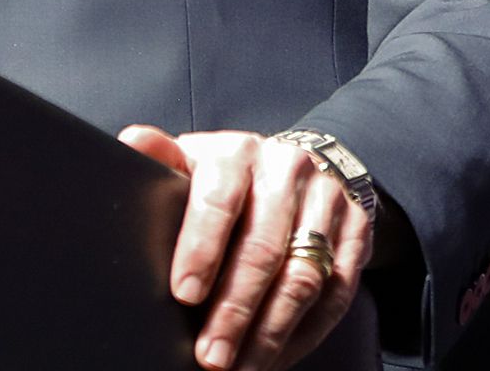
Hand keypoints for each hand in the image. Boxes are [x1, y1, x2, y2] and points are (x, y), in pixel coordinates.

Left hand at [120, 125, 371, 370]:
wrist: (298, 166)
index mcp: (239, 152)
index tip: (185, 295)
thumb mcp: (192, 163)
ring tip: (241, 368)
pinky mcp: (356, 230)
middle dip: (236, 309)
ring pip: (304, 275)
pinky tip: (276, 358)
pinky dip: (305, 334)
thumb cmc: (229, 179)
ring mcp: (327, 199)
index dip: (202, 248)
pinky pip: (337, 291)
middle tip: (211, 356)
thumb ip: (161, 158)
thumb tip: (132, 142)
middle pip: (265, 247)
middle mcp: (288, 169)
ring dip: (270, 332)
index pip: (221, 198)